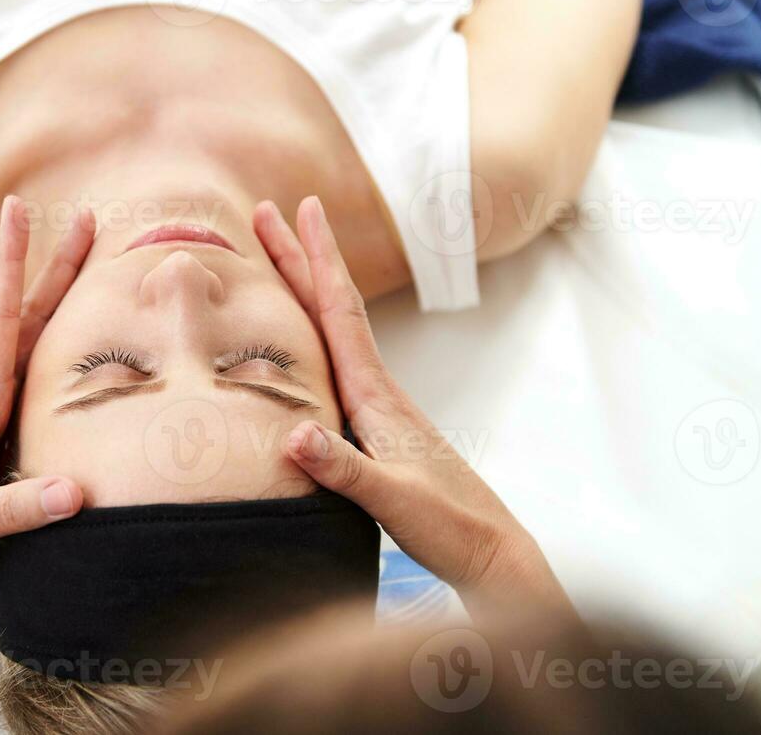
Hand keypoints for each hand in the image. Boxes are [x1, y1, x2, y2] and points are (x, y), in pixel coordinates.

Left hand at [0, 196, 95, 626]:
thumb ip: (15, 509)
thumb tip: (77, 490)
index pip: (0, 322)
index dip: (14, 265)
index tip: (22, 209)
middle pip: (23, 322)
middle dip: (54, 268)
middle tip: (89, 218)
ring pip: (27, 351)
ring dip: (54, 306)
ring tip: (85, 273)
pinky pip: (30, 388)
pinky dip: (54, 360)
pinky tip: (71, 366)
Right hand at [254, 197, 568, 609]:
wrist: (492, 553)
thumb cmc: (449, 527)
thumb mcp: (393, 502)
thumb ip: (344, 469)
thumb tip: (294, 431)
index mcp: (375, 395)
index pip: (340, 311)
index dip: (318, 258)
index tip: (303, 207)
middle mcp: (377, 391)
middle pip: (333, 308)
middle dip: (301, 257)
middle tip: (269, 211)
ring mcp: (378, 409)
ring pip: (334, 332)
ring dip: (306, 290)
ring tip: (281, 260)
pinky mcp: (377, 431)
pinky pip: (336, 364)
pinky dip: (313, 337)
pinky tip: (304, 347)